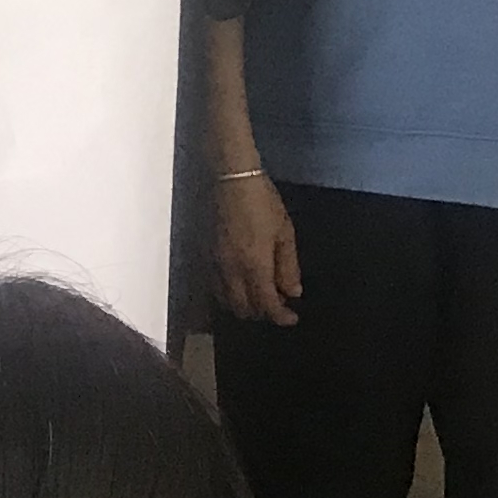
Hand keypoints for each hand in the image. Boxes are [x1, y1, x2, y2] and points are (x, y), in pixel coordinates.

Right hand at [213, 172, 301, 324]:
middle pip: (243, 309)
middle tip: (277, 304)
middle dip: (262, 313)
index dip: (281, 317)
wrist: (231, 178)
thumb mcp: (285, 233)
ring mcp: (214, 263)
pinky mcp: (204, 255)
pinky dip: (228, 294)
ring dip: (243, 305)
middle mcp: (230, 271)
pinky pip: (214, 286)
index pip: (266, 305)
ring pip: (225, 300)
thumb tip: (293, 293)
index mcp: (254, 266)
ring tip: (259, 295)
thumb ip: (288, 266)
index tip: (292, 318)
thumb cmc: (263, 203)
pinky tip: (239, 283)